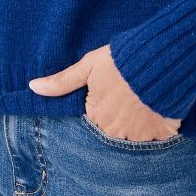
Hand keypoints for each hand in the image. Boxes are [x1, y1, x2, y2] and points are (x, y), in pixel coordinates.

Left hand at [28, 43, 181, 140]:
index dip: (102, 107)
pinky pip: (157, 137)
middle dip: (118, 118)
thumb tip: (33, 87)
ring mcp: (139, 135)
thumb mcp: (89, 66)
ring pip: (134, 136)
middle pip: (113, 131)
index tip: (110, 96)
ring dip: (137, 124)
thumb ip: (62, 81)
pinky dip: (157, 127)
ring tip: (142, 102)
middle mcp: (115, 131)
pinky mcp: (162, 133)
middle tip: (127, 98)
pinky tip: (157, 109)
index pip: (94, 120)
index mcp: (95, 116)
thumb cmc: (121, 60)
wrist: (160, 58)